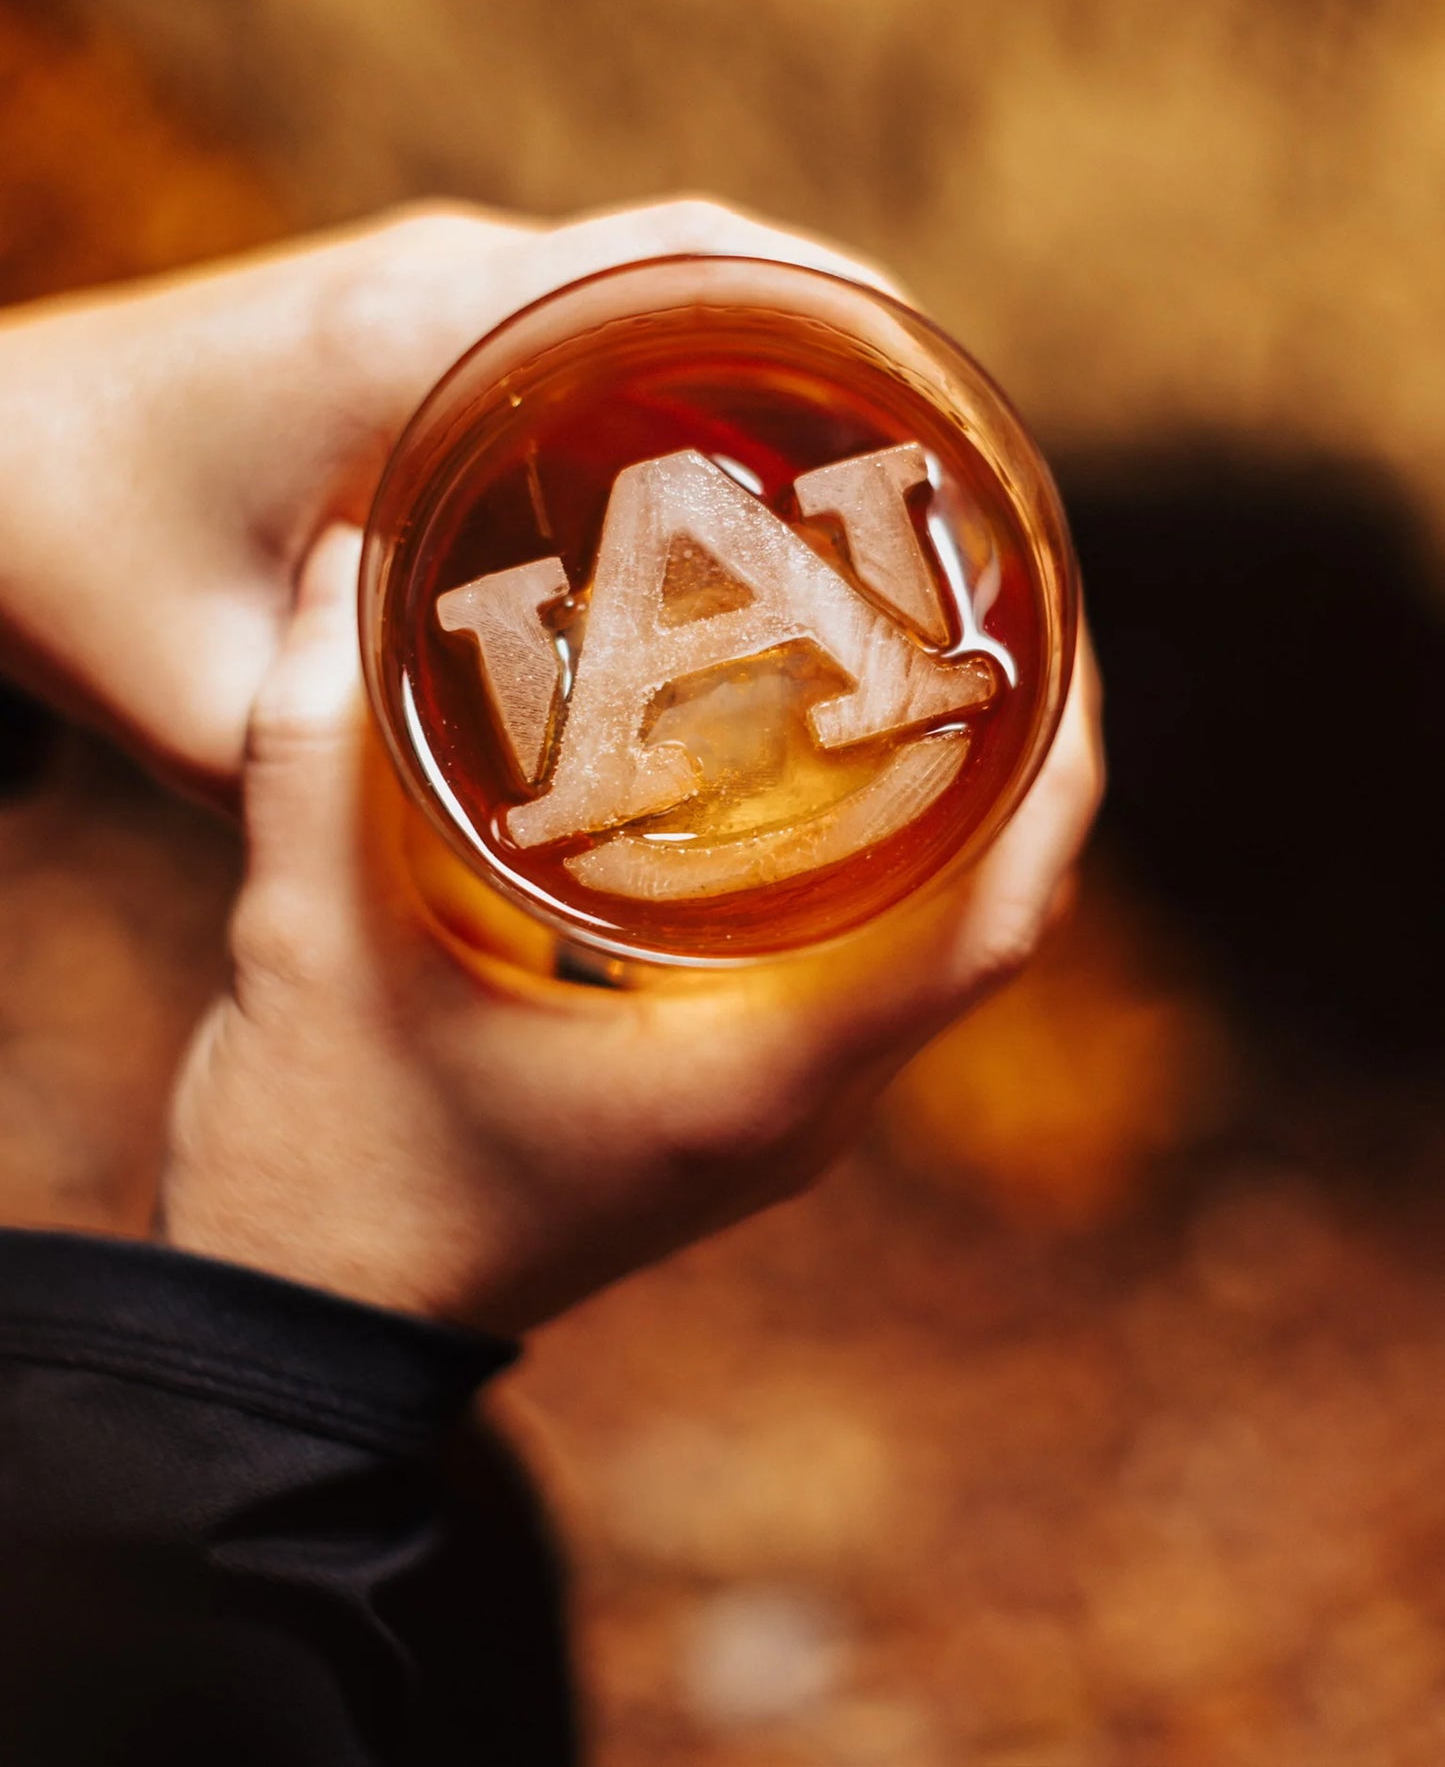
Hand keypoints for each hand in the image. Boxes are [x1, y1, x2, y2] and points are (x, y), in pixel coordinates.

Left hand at [0, 200, 891, 801]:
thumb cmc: (66, 565)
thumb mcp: (208, 704)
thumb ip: (349, 762)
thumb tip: (516, 838)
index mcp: (399, 342)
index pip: (660, 262)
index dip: (822, 308)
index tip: (941, 394)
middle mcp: (429, 278)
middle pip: (691, 248)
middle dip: (840, 329)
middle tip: (946, 466)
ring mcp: (422, 279)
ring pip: (649, 265)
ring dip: (770, 334)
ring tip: (884, 465)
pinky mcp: (408, 307)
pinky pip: (586, 302)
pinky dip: (686, 352)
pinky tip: (737, 466)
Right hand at [161, 527, 1102, 1334]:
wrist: (303, 1334)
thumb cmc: (320, 1169)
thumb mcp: (307, 941)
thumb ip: (316, 739)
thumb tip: (337, 552)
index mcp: (754, 1077)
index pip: (994, 922)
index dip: (1058, 767)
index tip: (1052, 622)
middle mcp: (800, 1107)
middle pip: (992, 919)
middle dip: (1019, 755)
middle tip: (983, 593)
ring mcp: (777, 1119)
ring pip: (935, 946)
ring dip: (960, 809)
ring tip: (923, 650)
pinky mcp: (734, 1109)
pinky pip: (865, 971)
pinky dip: (881, 863)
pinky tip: (816, 765)